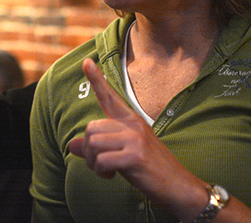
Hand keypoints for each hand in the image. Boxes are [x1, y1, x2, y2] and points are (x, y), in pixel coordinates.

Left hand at [68, 59, 206, 219]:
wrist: (179, 187)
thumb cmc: (150, 170)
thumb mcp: (122, 153)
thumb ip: (98, 146)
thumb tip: (71, 145)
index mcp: (131, 120)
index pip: (109, 96)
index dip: (96, 79)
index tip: (86, 62)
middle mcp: (133, 124)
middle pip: (91, 128)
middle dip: (88, 150)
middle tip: (100, 164)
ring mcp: (135, 139)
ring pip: (93, 144)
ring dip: (93, 163)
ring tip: (106, 171)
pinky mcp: (135, 155)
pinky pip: (102, 160)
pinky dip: (101, 171)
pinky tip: (112, 176)